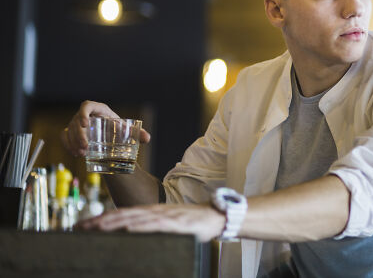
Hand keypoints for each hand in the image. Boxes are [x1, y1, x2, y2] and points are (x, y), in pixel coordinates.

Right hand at [60, 100, 150, 156]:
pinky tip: (75, 153)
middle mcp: (86, 115)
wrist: (110, 135)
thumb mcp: (127, 130)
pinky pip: (64, 136)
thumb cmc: (118, 129)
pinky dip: (67, 144)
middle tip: (85, 148)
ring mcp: (77, 123)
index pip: (86, 105)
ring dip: (73, 142)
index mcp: (99, 110)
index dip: (83, 113)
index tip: (85, 124)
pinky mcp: (71, 132)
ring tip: (82, 154)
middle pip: (76, 121)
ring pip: (69, 130)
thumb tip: (147, 138)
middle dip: (78, 135)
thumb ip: (137, 133)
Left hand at [76, 204, 225, 242]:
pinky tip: (129, 230)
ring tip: (96, 228)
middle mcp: (155, 211)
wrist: (215, 217)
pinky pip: (155, 225)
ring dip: (114, 223)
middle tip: (80, 227)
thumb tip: (130, 236)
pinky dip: (140, 227)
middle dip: (100, 221)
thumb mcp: (167, 224)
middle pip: (123, 215)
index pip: (122, 214)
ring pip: (135, 219)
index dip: (101, 218)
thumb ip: (150, 228)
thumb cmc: (191, 223)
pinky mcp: (176, 223)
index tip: (83, 225)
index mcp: (151, 212)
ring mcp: (165, 216)